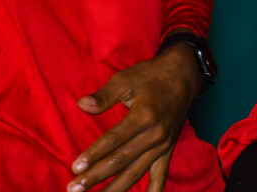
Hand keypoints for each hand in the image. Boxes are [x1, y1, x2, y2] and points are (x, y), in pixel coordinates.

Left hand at [69, 43, 202, 191]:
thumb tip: (82, 104)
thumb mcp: (126, 79)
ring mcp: (163, 145)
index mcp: (144, 116)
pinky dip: (153, 190)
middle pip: (121, 160)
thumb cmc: (150, 76)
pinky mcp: (168, 150)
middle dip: (96, 177)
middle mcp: (155, 134)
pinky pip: (161, 175)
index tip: (75, 167)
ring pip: (136, 172)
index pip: (114, 140)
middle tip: (73, 188)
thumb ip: (104, 95)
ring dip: (114, 188)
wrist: (182, 75)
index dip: (93, 154)